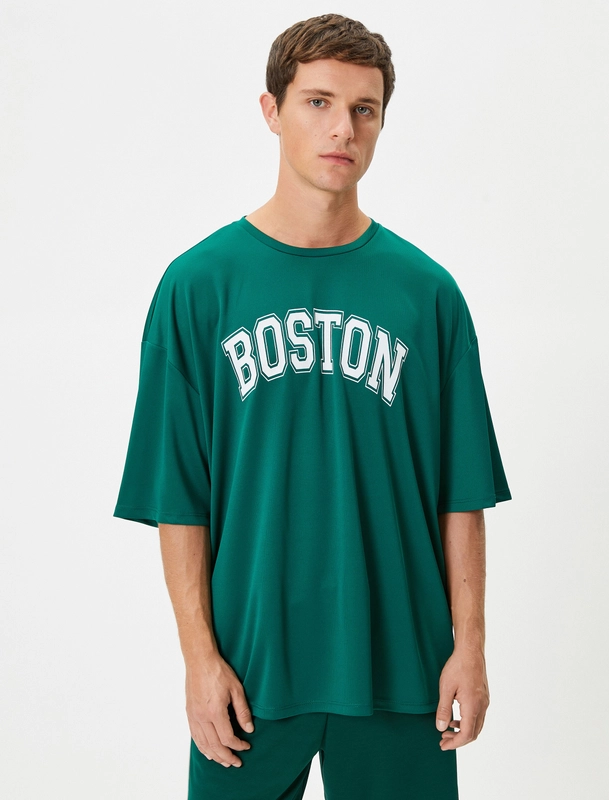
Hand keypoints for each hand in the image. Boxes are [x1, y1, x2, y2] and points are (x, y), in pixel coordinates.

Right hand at [185, 652, 254, 767]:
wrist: (200, 661)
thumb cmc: (218, 672)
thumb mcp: (236, 689)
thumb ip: (243, 711)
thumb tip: (249, 729)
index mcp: (215, 712)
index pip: (227, 738)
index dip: (238, 746)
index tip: (246, 747)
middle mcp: (202, 717)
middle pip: (214, 746)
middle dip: (227, 757)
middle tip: (236, 763)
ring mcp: (194, 716)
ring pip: (203, 744)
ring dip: (214, 756)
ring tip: (224, 762)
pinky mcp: (189, 713)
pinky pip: (195, 736)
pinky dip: (202, 747)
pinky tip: (208, 751)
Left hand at [435, 647, 489, 749]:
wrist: (470, 651)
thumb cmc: (458, 666)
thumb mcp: (445, 688)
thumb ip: (443, 709)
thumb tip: (440, 728)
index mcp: (473, 706)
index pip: (466, 734)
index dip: (454, 743)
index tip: (443, 745)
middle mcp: (482, 706)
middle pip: (473, 733)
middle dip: (458, 740)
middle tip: (443, 740)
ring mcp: (484, 701)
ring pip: (477, 725)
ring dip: (463, 731)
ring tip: (447, 729)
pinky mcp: (483, 697)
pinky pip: (478, 716)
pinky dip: (467, 722)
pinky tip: (456, 718)